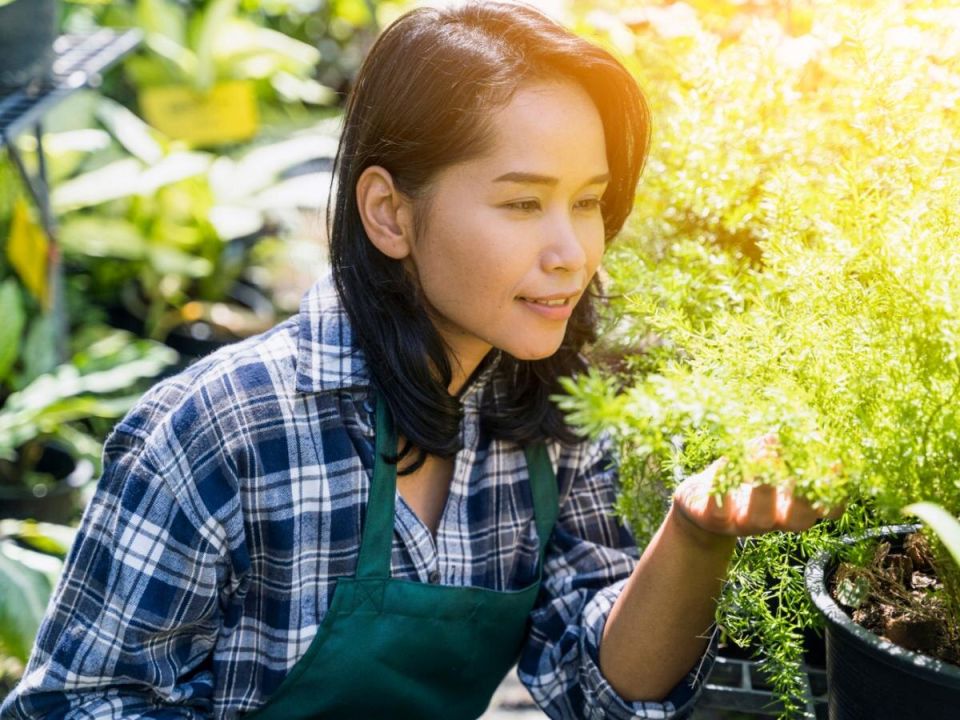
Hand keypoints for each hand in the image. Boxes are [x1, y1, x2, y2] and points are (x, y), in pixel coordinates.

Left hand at [672, 434, 840, 539]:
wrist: (699, 504)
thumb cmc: (742, 475)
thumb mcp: (769, 460)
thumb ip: (790, 447)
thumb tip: (813, 421)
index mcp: (793, 506)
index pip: (827, 510)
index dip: (836, 492)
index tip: (836, 463)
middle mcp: (774, 520)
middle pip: (799, 519)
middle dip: (801, 491)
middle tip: (796, 458)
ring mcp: (742, 524)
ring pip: (761, 517)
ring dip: (764, 486)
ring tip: (761, 450)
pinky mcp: (712, 521)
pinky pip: (719, 511)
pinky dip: (723, 486)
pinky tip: (725, 461)